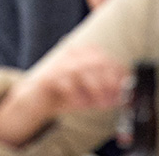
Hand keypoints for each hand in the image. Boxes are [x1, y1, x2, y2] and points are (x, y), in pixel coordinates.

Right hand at [0, 42, 128, 145]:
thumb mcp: (89, 96)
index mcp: (81, 54)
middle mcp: (70, 55)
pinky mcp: (47, 78)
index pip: (104, 57)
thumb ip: (105, 95)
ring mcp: (58, 65)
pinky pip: (64, 82)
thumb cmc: (64, 95)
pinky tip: (81, 104)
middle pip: (96, 60)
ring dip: (94, 88)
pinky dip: (76, 94)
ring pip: (81, 69)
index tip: (126, 88)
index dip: (118, 72)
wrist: (32, 99)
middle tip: (115, 96)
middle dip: (109, 80)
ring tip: (100, 102)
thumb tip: (123, 97)